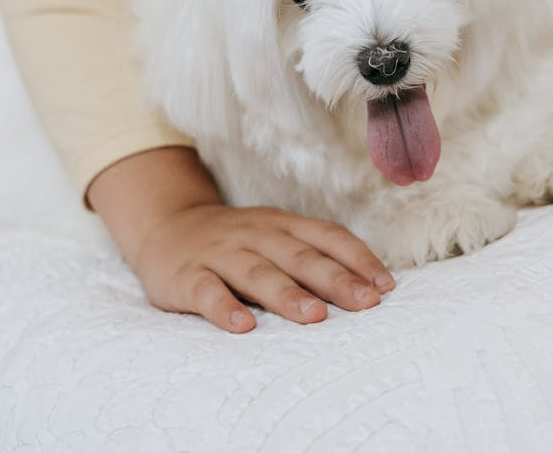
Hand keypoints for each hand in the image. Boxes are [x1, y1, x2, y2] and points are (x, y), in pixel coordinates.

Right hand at [86, 146, 393, 333]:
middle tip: (365, 303)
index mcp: (283, 225)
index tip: (385, 286)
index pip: (328, 237)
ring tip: (314, 316)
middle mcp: (256, 235)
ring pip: (258, 272)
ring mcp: (221, 254)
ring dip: (288, 294)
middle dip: (335, 280)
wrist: (166, 227)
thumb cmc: (237, 243)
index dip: (358, 259)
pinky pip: (207, 291)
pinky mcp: (187, 276)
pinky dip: (224, 308)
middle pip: (300, 256)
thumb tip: (368, 288)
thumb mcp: (275, 238)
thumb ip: (312, 257)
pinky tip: (242, 326)